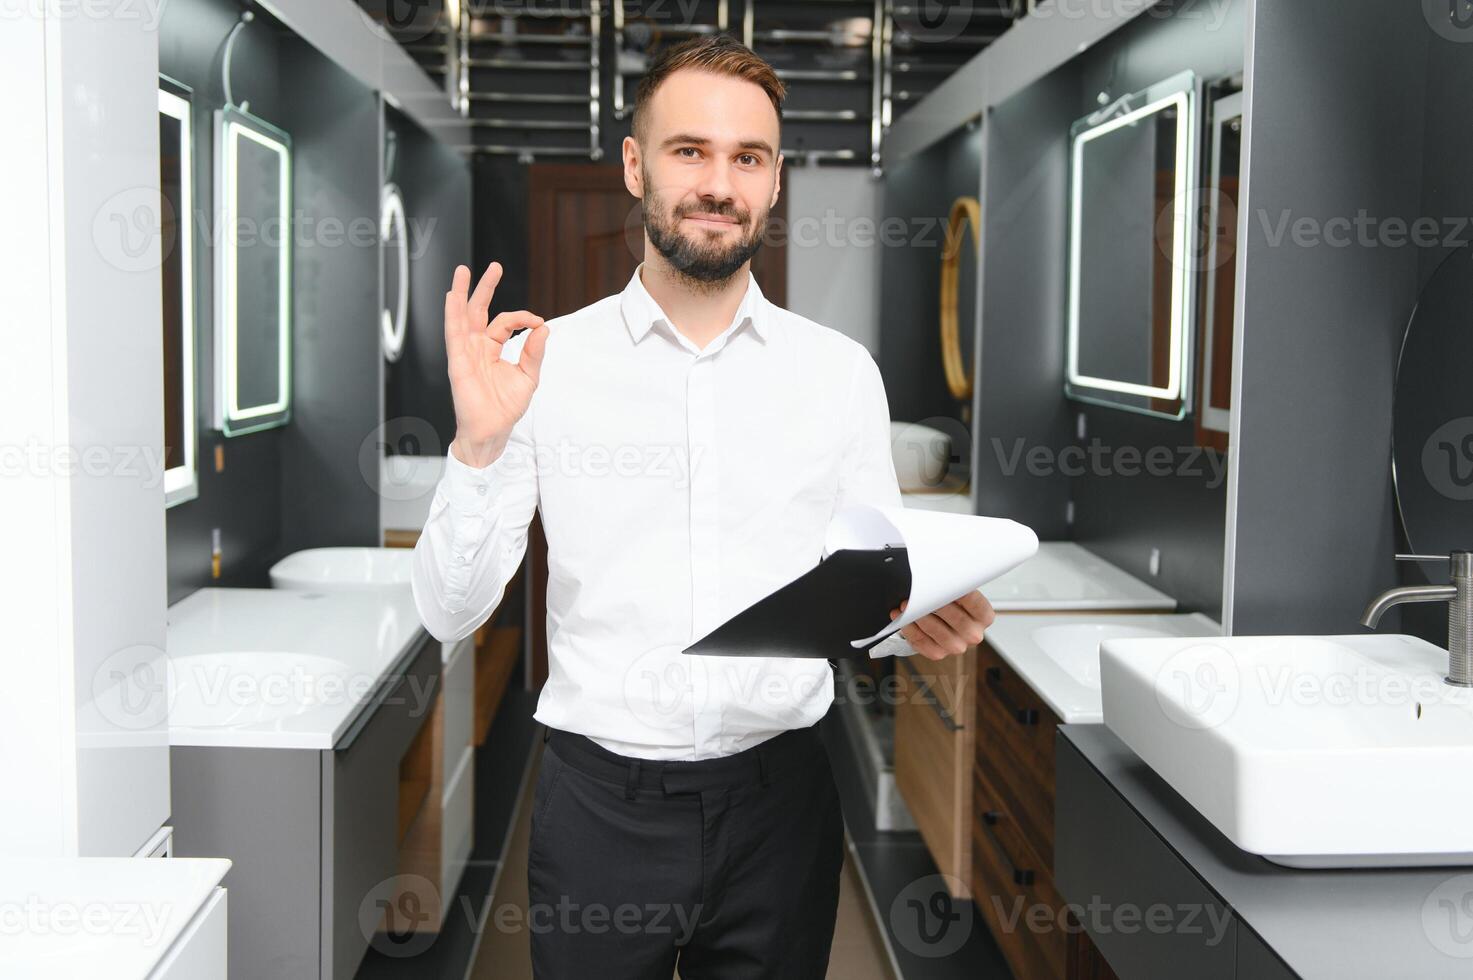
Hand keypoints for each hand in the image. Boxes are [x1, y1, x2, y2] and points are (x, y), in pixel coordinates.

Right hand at [444, 262, 548, 467]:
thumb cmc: (506, 407)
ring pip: (462, 317)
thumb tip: (544, 329)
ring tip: (463, 271)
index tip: (537, 322)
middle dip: (485, 288)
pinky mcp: (457, 362)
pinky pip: (453, 334)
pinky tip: (452, 297)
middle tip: (494, 267)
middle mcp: (477, 347)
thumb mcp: (528, 376)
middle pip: (478, 311)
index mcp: (492, 349)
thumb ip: (534, 352)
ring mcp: (465, 353)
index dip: (523, 318)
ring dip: (461, 293)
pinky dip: (452, 314)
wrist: (493, 430)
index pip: (505, 323)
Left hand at [889, 590, 995, 660]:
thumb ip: (955, 584)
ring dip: (918, 616)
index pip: (975, 603)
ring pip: (936, 631)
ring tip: (907, 605)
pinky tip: (903, 619)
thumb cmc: (952, 604)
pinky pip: (921, 642)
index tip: (943, 582)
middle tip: (920, 593)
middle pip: (956, 618)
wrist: (944, 622)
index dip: (958, 591)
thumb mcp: (959, 591)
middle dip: (934, 603)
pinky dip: (910, 629)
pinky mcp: (938, 653)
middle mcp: (973, 634)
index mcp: (984, 617)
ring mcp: (956, 646)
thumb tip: (940, 573)